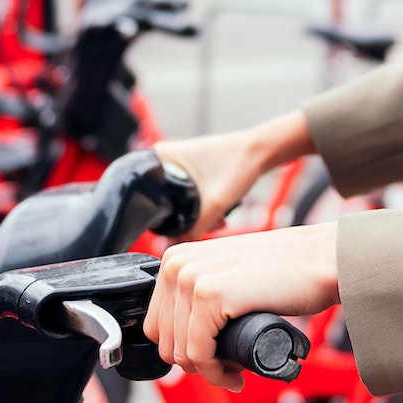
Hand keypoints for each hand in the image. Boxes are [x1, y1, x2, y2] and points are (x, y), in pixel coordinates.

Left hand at [145, 222, 340, 390]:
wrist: (321, 259)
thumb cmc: (284, 270)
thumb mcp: (227, 273)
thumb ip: (203, 289)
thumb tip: (184, 334)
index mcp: (176, 258)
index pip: (157, 324)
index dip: (184, 349)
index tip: (213, 357)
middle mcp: (176, 264)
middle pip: (165, 341)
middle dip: (196, 363)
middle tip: (228, 366)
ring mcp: (191, 278)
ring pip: (181, 352)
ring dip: (209, 372)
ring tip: (235, 369)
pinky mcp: (209, 295)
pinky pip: (199, 354)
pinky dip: (216, 373)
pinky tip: (236, 373)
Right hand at [156, 110, 312, 237]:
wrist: (262, 152)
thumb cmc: (238, 165)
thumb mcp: (213, 205)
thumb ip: (191, 231)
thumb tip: (170, 250)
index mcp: (159, 157)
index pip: (140, 193)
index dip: (153, 216)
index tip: (170, 228)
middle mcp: (164, 156)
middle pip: (160, 200)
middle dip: (180, 218)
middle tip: (201, 224)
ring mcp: (178, 161)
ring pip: (176, 200)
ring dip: (194, 215)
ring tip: (215, 220)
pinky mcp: (192, 168)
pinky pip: (187, 195)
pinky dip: (200, 207)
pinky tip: (217, 215)